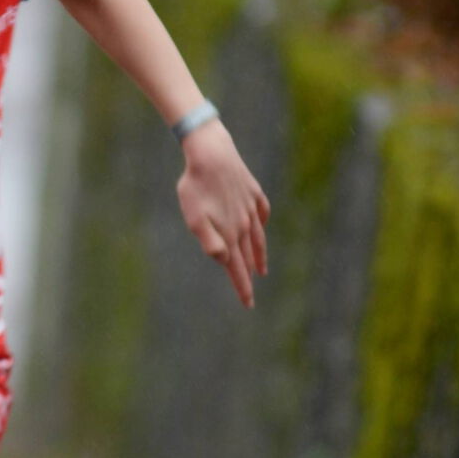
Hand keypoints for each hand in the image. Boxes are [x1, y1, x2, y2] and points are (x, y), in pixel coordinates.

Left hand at [175, 120, 269, 307]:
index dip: (242, 287)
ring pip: (258, 236)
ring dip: (259, 255)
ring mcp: (250, 206)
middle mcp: (244, 223)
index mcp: (230, 233)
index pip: (237, 268)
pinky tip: (261, 225)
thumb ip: (211, 242)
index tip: (248, 304)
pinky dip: (262, 223)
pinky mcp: (252, 190)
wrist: (211, 153)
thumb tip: (226, 261)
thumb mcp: (195, 218)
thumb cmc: (196, 187)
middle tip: (251, 294)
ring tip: (261, 268)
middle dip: (249, 276)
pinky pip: (261, 212)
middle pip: (248, 256)